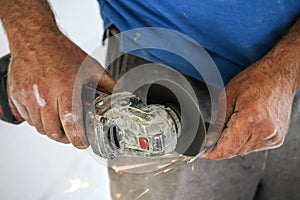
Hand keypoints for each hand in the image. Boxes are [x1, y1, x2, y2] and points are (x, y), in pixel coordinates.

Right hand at [8, 33, 115, 147]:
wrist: (34, 38)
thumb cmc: (61, 51)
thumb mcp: (91, 67)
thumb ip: (108, 84)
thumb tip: (121, 97)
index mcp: (66, 87)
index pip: (70, 122)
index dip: (77, 138)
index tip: (82, 142)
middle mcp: (46, 93)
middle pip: (53, 130)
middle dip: (65, 138)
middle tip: (72, 136)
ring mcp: (28, 95)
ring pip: (40, 127)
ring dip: (52, 130)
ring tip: (60, 124)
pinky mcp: (17, 96)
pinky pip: (27, 119)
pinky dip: (38, 121)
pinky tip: (46, 113)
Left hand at [204, 58, 294, 159]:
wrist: (281, 75)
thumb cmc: (256, 79)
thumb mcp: (228, 94)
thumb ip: (218, 119)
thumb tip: (208, 137)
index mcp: (251, 119)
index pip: (226, 148)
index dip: (211, 153)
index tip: (201, 153)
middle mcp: (265, 131)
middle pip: (234, 151)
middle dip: (220, 146)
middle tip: (211, 134)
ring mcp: (273, 137)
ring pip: (243, 150)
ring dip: (232, 143)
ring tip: (230, 125)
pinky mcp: (277, 139)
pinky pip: (253, 146)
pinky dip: (244, 141)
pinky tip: (243, 127)